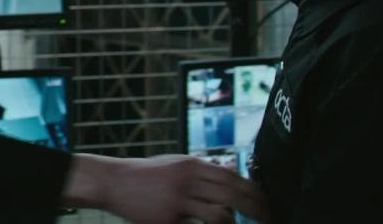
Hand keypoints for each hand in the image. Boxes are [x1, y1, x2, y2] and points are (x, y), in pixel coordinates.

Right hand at [62, 153, 269, 223]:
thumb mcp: (176, 164)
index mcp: (192, 164)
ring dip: (235, 222)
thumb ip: (200, 171)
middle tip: (267, 218)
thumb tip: (228, 175)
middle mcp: (188, 179)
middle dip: (254, 208)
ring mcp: (179, 199)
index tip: (265, 201)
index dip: (253, 190)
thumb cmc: (147, 174)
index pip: (232, 176)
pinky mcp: (169, 218)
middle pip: (231, 194)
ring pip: (219, 213)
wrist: (115, 181)